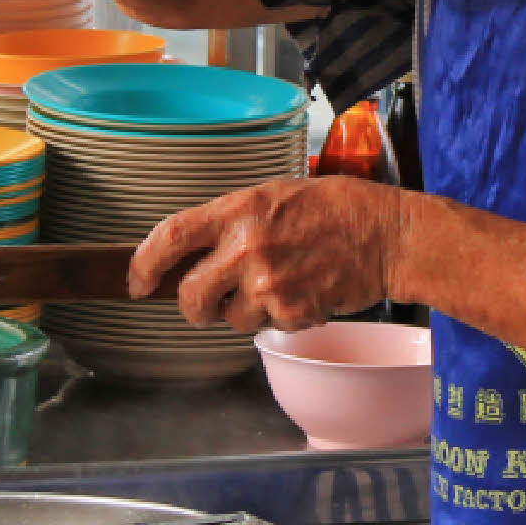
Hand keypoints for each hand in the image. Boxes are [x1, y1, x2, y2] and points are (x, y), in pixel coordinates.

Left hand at [129, 178, 408, 334]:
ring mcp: (267, 284)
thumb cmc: (335, 209)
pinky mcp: (291, 312)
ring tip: (282, 284)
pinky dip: (283, 318)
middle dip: (193, 308)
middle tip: (208, 304)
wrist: (387, 235)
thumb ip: (232, 223)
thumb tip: (194, 255)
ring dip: (247, 312)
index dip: (144, 263)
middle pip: (189, 296)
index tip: (138, 282)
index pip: (171, 236)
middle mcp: (246, 247)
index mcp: (238, 210)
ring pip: (230, 320)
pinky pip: (268, 328)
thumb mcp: (274, 197)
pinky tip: (306, 292)